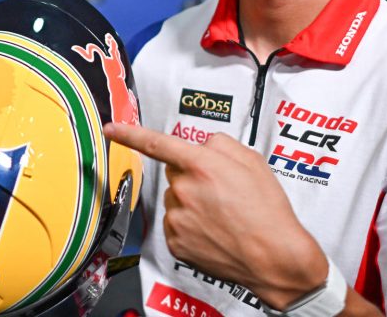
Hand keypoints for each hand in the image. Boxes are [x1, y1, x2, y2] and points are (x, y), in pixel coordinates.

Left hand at [103, 122, 327, 309]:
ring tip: (222, 214)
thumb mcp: (253, 161)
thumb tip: (203, 146)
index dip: (130, 133)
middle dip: (191, 175)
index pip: (157, 143)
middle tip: (220, 189)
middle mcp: (184, 190)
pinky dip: (190, 226)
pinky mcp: (176, 243)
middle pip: (175, 172)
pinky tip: (214, 230)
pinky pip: (176, 224)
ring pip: (175, 199)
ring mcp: (178, 218)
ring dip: (191, 202)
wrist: (274, 256)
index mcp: (202, 165)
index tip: (111, 129)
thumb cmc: (268, 210)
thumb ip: (222, 144)